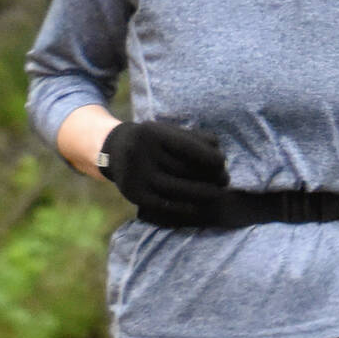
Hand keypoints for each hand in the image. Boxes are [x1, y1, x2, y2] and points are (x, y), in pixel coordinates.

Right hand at [97, 120, 229, 223]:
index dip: (210, 157)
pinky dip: (185, 207)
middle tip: (224, 181)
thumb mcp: (167, 130)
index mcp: (152, 133)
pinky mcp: (135, 195)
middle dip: (209, 176)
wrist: (113, 150)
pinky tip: (199, 206)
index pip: (188, 147)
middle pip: (184, 169)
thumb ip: (195, 138)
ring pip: (177, 189)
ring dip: (202, 193)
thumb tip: (220, 158)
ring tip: (217, 193)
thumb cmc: (152, 141)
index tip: (222, 163)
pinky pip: (165, 205)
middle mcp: (142, 154)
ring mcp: (137, 176)